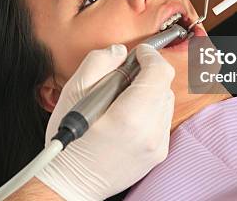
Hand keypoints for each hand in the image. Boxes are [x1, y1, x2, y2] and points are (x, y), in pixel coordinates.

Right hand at [36, 44, 174, 200]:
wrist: (72, 184)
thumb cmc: (70, 141)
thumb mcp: (73, 92)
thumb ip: (98, 63)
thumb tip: (120, 51)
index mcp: (130, 115)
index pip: (160, 72)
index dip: (150, 55)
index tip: (138, 53)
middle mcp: (151, 132)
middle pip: (164, 86)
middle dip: (147, 75)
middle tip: (122, 78)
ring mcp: (157, 145)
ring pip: (166, 102)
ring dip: (149, 93)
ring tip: (122, 100)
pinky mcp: (158, 154)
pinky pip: (162, 120)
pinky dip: (149, 111)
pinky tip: (126, 117)